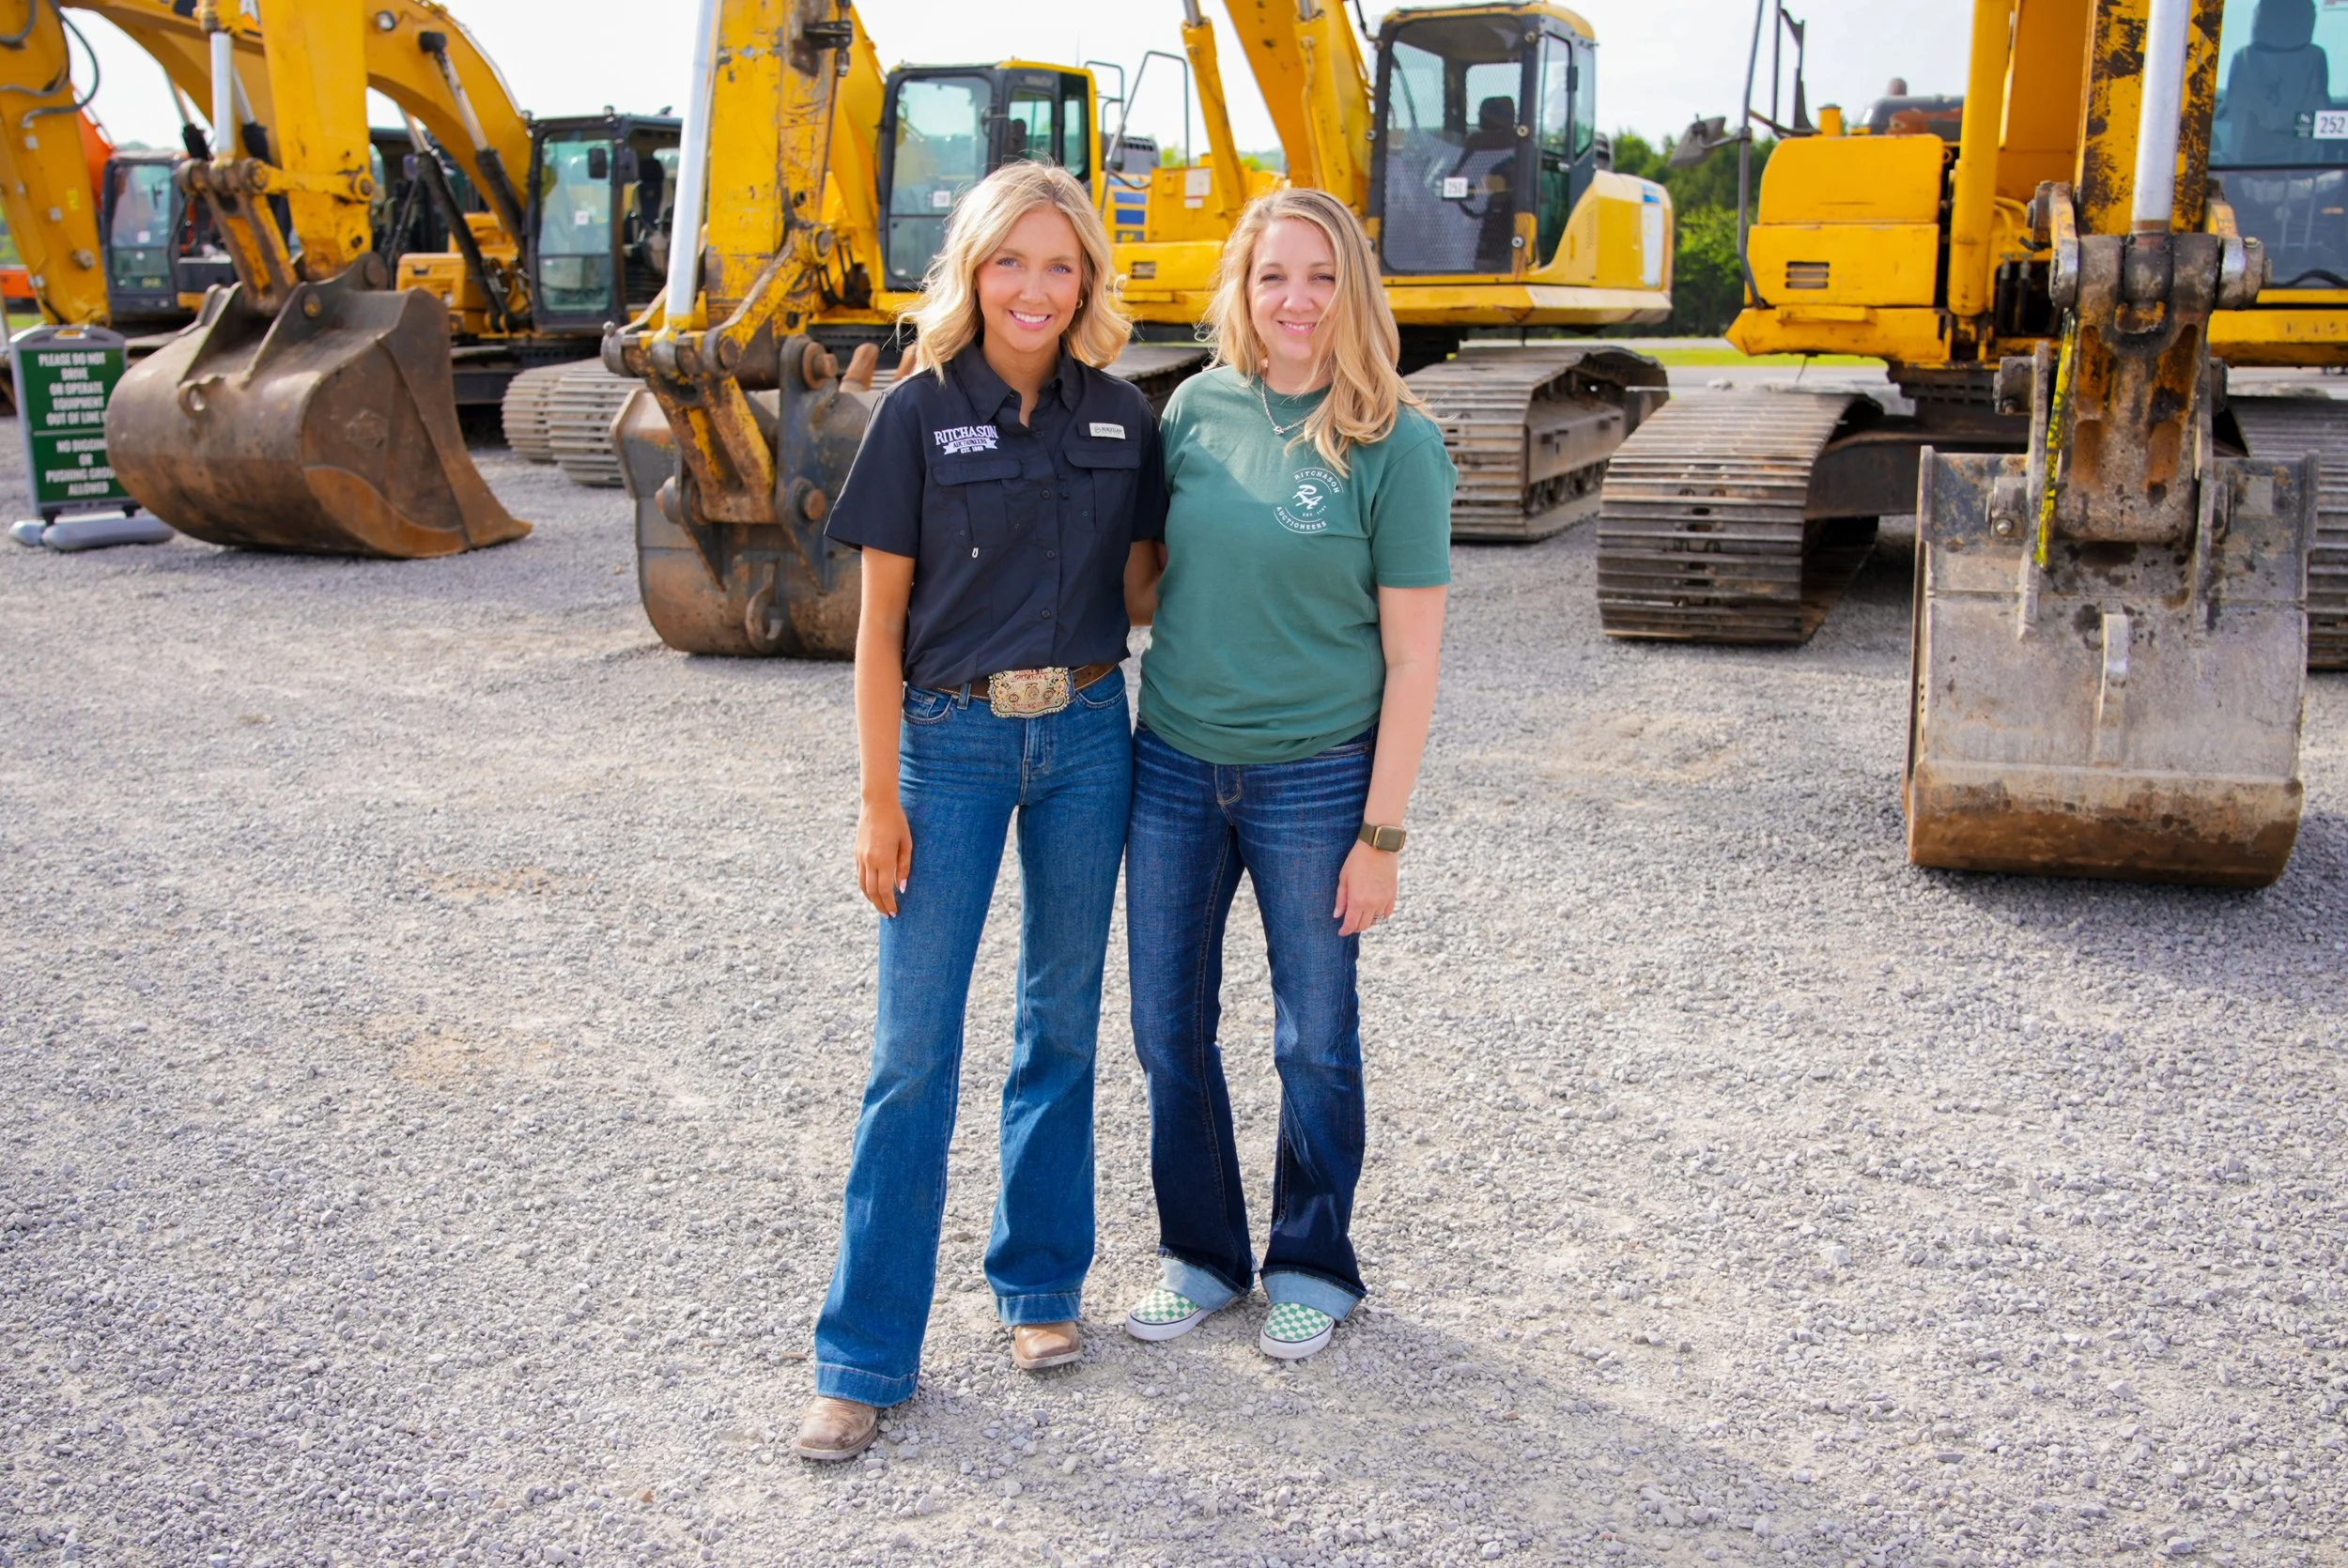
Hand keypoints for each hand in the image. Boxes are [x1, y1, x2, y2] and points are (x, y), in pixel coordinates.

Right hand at [857, 798, 912, 916]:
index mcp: (883, 859)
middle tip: (889, 915)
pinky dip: (865, 886)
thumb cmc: (897, 822)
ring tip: (881, 906)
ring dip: (871, 898)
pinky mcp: (856, 853)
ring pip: (862, 885)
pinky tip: (873, 889)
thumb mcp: (906, 843)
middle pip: (872, 892)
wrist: (877, 803)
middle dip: (880, 906)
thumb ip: (904, 867)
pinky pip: (859, 875)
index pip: (885, 890)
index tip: (895, 913)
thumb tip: (902, 888)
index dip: (889, 904)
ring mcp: (860, 857)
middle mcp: (869, 861)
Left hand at [1332, 839, 1396, 937]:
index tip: (1341, 932)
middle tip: (1349, 924)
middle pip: (1363, 925)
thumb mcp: (1344, 878)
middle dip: (1354, 927)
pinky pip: (1387, 913)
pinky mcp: (1392, 895)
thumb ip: (1341, 899)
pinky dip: (1380, 916)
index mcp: (1357, 900)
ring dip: (1367, 921)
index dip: (1345, 931)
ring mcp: (1384, 900)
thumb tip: (1337, 915)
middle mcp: (1372, 904)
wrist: (1379, 846)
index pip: (1351, 924)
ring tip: (1361, 916)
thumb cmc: (1357, 860)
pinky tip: (1374, 911)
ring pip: (1376, 921)